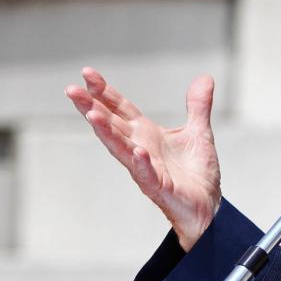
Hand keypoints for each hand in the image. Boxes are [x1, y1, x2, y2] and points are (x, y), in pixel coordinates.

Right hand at [65, 68, 221, 250]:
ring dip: (107, 133)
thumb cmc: (196, 174)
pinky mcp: (160, 187)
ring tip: (92, 115)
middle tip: (71, 90)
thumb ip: (198, 106)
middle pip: (111, 125)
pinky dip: (142, 163)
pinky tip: (137, 151)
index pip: (120, 109)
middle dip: (91, 107)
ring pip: (121, 149)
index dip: (105, 91)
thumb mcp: (199, 132)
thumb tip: (204, 78)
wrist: (208, 207)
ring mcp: (146, 169)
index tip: (88, 73)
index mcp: (146, 134)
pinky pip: (148, 175)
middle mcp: (140, 149)